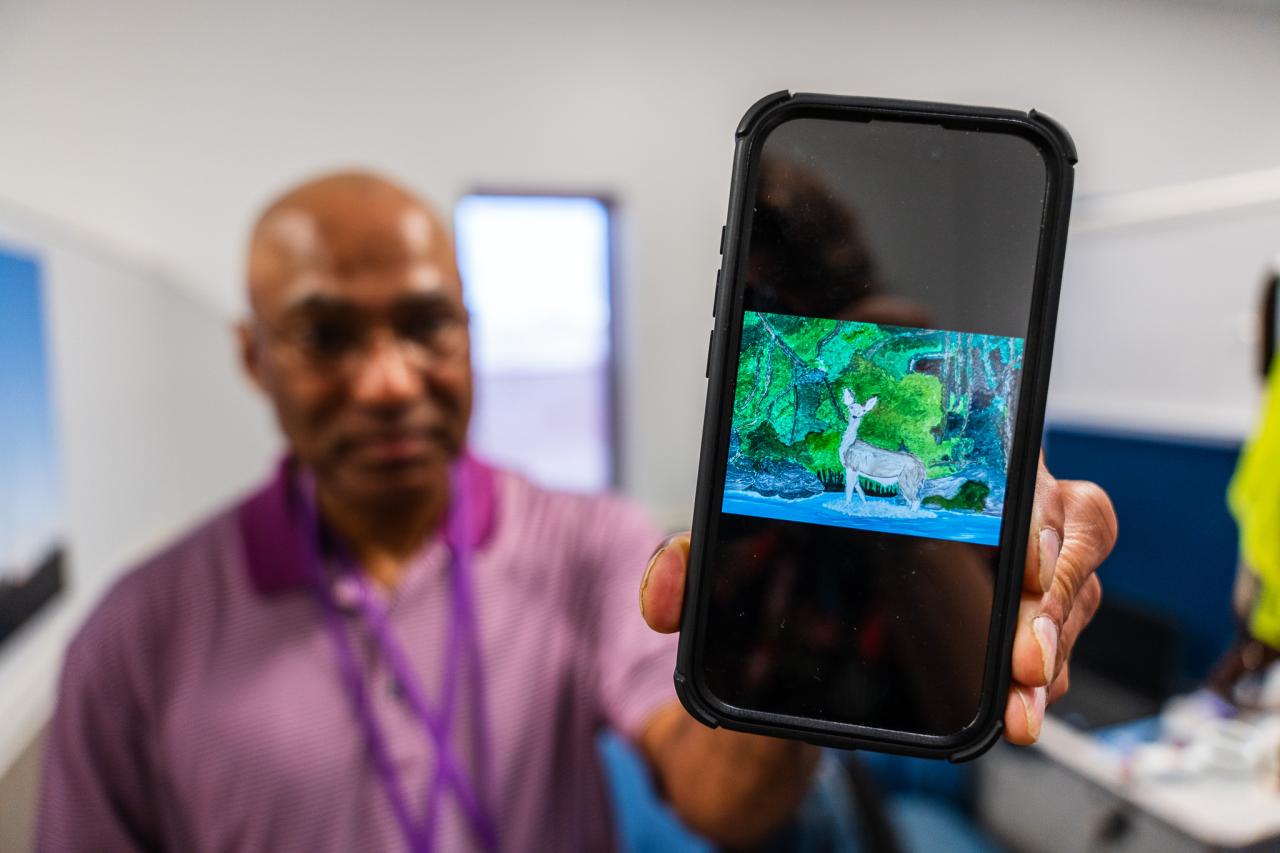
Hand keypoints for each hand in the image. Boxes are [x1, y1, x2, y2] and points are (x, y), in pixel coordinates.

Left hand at [639, 453, 1116, 744]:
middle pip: (1077, 533)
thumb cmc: (793, 533)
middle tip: (1024, 661)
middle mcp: (1002, 502)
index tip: (1030, 568)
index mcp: (950, 458)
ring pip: (1076, 590)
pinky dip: (1050, 671)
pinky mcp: (1021, 608)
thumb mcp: (740, 540)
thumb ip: (696, 561)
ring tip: (1022, 704)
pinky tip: (1021, 710)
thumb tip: (659, 597)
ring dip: (1060, 645)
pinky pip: (1058, 632)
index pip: (1029, 471)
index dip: (1049, 520)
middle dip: (1061, 599)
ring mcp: (1021, 557)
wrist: (812, 579)